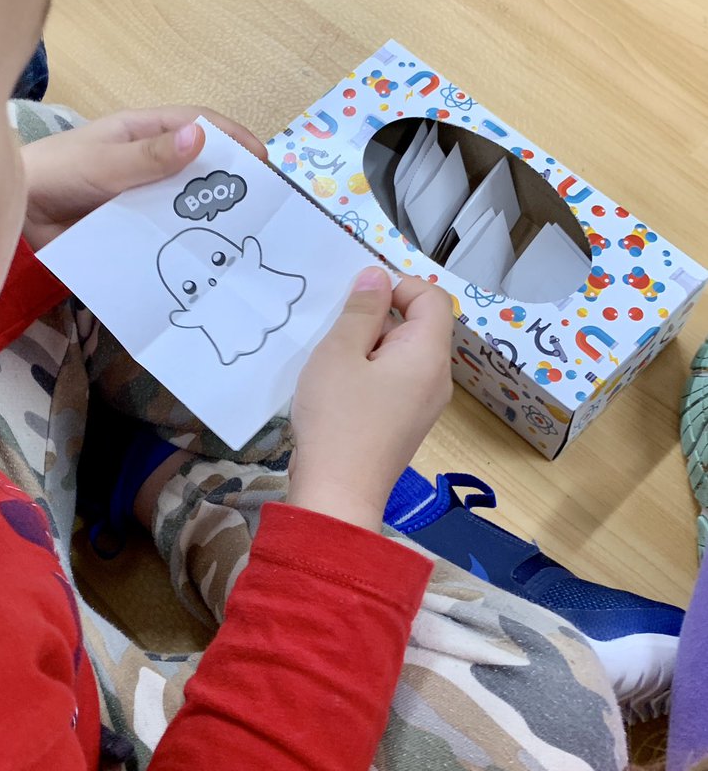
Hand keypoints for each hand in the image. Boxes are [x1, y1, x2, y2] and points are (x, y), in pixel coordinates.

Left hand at [21, 106, 266, 250]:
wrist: (13, 208)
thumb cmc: (56, 170)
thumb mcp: (104, 162)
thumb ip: (148, 157)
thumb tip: (201, 140)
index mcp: (146, 134)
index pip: (201, 127)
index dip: (235, 141)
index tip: (262, 166)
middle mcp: (150, 166)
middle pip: (200, 172)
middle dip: (229, 189)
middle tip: (258, 215)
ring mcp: (142, 199)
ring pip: (184, 208)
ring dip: (207, 225)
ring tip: (238, 247)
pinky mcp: (131, 230)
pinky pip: (162, 238)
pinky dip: (180, 249)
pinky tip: (199, 269)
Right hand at [289, 268, 453, 531]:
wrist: (338, 495)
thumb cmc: (337, 418)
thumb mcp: (339, 352)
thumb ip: (360, 310)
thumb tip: (376, 276)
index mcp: (428, 355)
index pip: (432, 297)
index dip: (398, 286)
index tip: (357, 300)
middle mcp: (436, 378)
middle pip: (418, 325)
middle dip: (378, 318)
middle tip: (337, 333)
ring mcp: (424, 404)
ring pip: (403, 354)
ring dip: (369, 346)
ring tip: (333, 363)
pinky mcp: (406, 423)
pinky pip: (396, 380)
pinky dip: (370, 372)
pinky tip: (339, 388)